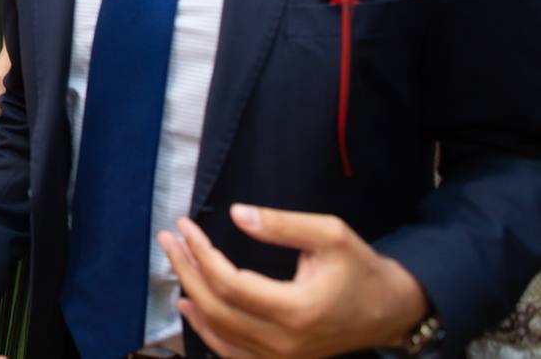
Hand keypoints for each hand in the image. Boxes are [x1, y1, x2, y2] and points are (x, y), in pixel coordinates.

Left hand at [158, 204, 429, 357]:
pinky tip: (189, 304)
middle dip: (186, 270)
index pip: (229, 284)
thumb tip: (235, 214)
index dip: (200, 253)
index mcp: (296, 309)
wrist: (389, 310)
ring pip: (219, 333)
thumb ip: (282, 224)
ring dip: (191, 295)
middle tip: (168, 239)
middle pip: (216, 309)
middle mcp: (285, 342)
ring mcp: (282, 358)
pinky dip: (206, 329)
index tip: (185, 225)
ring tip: (174, 262)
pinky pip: (233, 352)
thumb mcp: (329, 234)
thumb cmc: (360, 268)